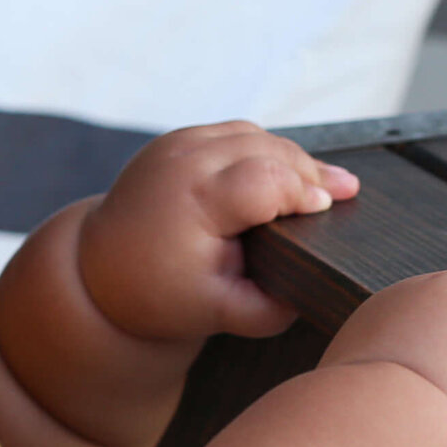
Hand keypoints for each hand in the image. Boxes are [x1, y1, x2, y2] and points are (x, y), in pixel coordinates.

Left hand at [75, 122, 358, 344]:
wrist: (98, 270)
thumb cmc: (158, 294)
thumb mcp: (218, 313)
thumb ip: (270, 309)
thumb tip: (317, 292)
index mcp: (191, 200)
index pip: (263, 179)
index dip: (303, 189)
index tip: (331, 206)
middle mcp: (182, 161)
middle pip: (266, 149)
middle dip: (310, 170)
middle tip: (349, 190)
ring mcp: (177, 144)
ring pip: (253, 135)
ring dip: (292, 156)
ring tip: (328, 182)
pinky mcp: (177, 140)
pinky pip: (234, 134)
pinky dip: (266, 149)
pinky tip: (291, 170)